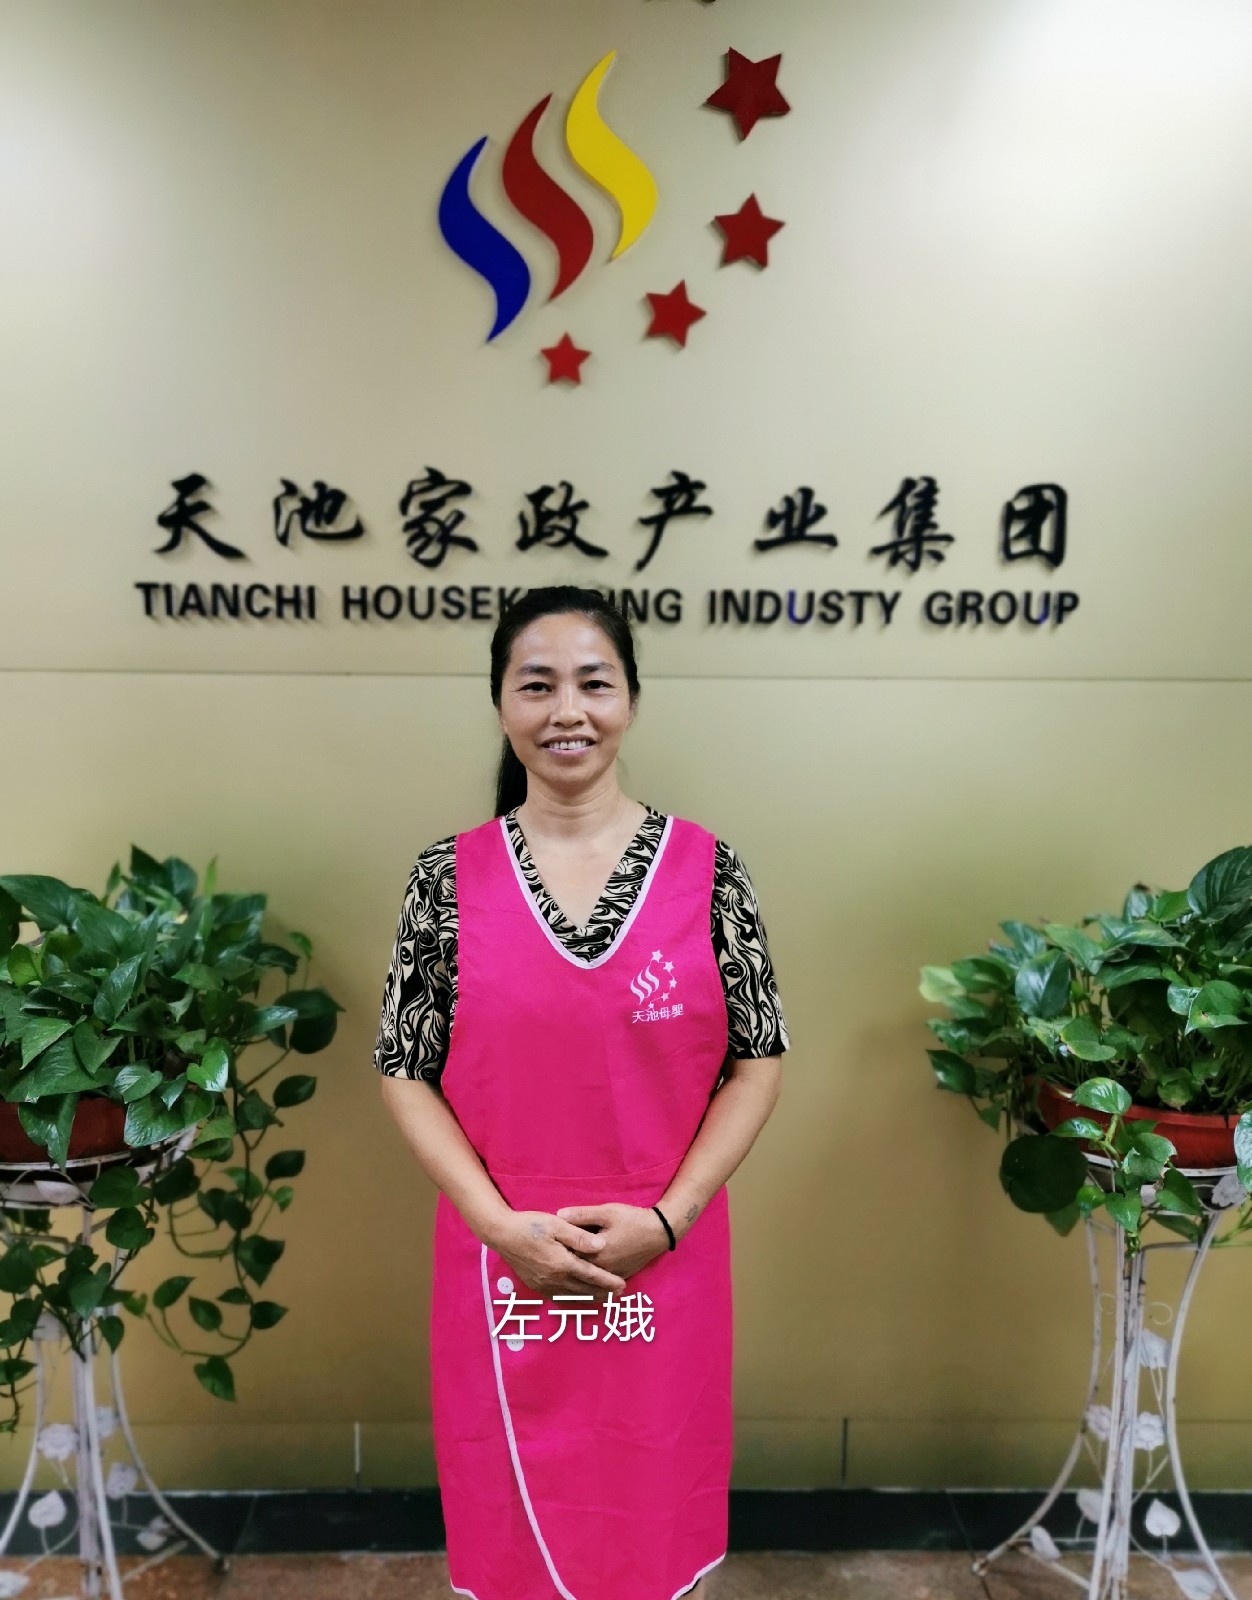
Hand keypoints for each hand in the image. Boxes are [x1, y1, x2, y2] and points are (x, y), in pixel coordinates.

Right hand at [488, 1209, 627, 1305]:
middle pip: (584, 1290)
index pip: (591, 1275)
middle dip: (603, 1293)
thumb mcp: (556, 1224)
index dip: (608, 1281)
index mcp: (561, 1263)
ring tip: (604, 1298)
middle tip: (619, 1294)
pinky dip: (573, 1300)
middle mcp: (554, 1279)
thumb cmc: (530, 1225)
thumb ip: (579, 1236)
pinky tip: (578, 1297)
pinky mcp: (536, 1286)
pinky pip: (558, 1297)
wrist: (501, 1234)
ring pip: (572, 1297)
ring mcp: (544, 1285)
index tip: (622, 1286)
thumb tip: (601, 1245)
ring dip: (590, 1299)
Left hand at [555, 1203, 669, 1282]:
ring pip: (588, 1280)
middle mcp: (602, 1271)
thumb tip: (558, 1214)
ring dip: (574, 1277)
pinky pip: (600, 1283)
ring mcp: (612, 1276)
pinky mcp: (620, 1276)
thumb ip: (581, 1215)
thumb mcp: (606, 1212)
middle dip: (563, 1265)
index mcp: (596, 1256)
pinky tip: (579, 1281)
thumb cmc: (632, 1220)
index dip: (557, 1251)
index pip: (568, 1257)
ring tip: (559, 1274)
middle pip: (576, 1271)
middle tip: (548, 1260)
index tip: (545, 1247)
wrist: (659, 1232)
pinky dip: (589, 1282)